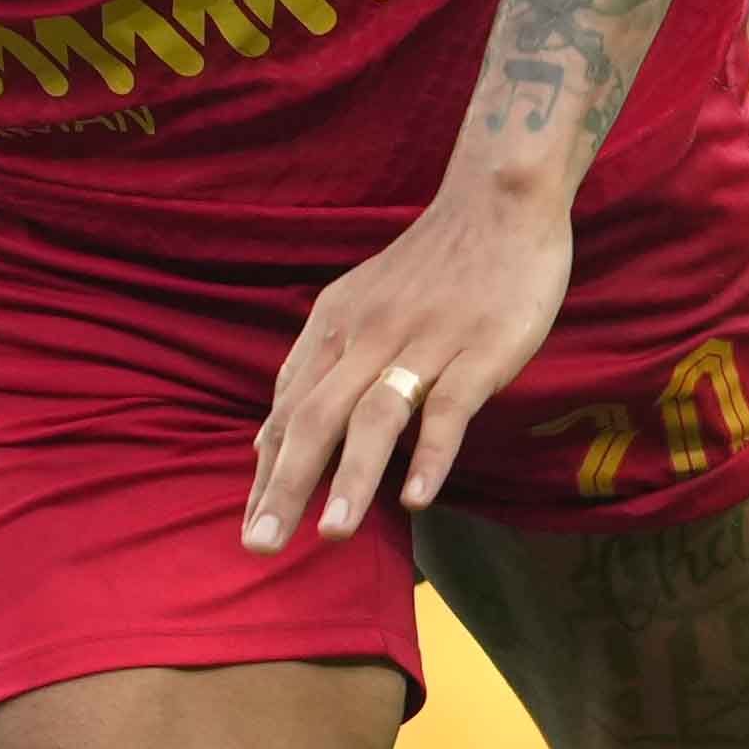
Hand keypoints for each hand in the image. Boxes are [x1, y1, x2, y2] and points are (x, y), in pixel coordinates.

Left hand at [243, 171, 573, 551]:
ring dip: (351, 478)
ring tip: (331, 536)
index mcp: (334, 325)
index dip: (268, 469)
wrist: (498, 202)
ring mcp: (423, 344)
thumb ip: (317, 366)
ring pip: (375, 416)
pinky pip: (449, 407)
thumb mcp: (357, 304)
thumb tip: (269, 436)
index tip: (250, 523)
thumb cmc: (431, 264)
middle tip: (260, 545)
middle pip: (316, 417)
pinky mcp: (477, 350)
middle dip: (284, 486)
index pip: (290, 407)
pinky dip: (430, 453)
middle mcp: (368, 336)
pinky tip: (417, 499)